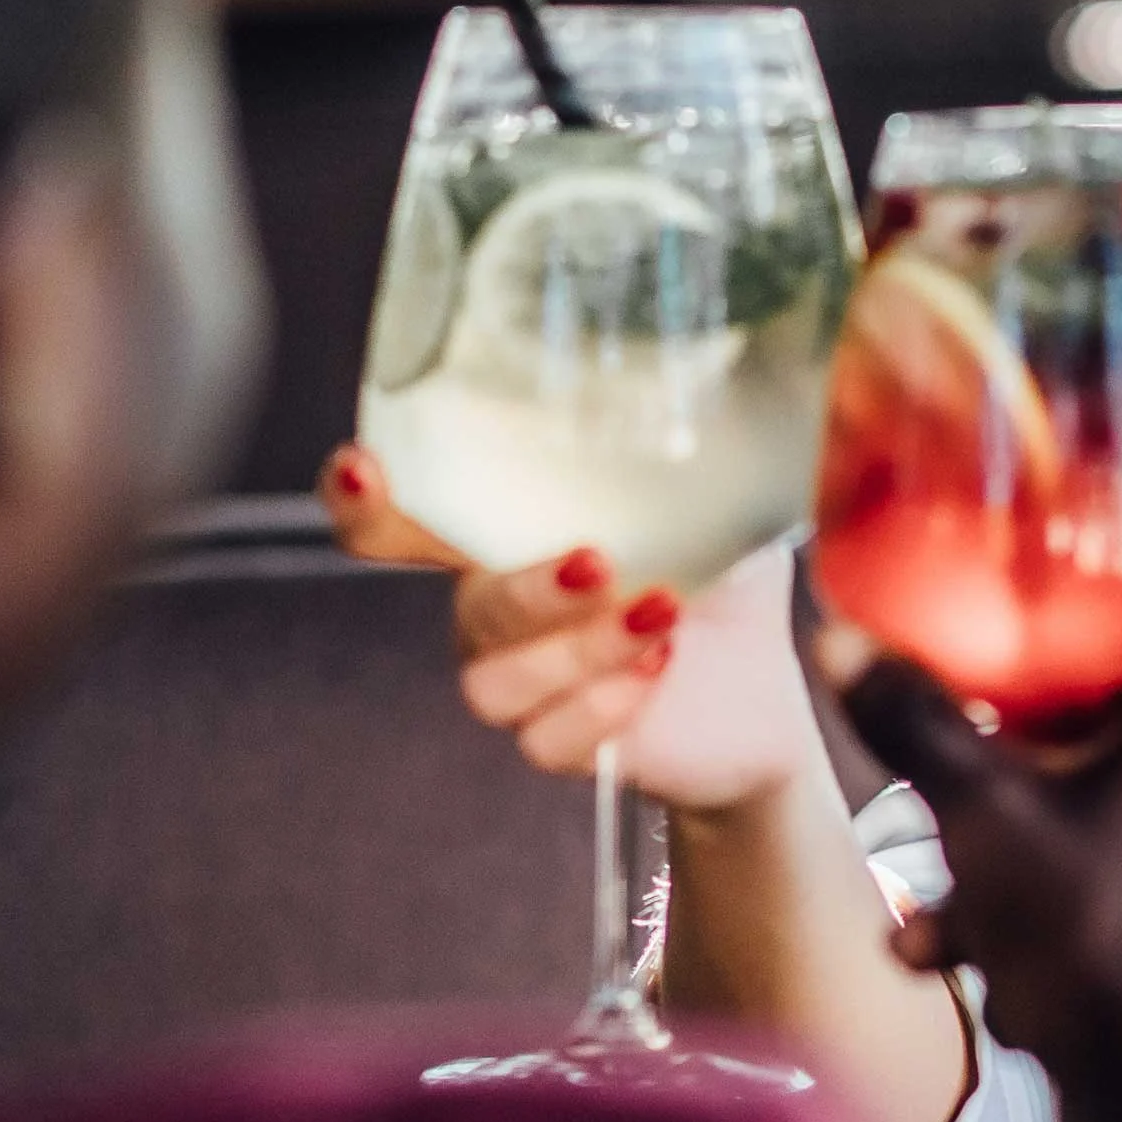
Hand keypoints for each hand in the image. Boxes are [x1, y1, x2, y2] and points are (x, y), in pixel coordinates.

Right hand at [319, 443, 826, 812]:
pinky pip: (543, 741)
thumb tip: (700, 378)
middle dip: (527, 590)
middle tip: (599, 562)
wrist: (762, 689)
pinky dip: (602, 708)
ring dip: (579, 649)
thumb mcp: (712, 494)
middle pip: (466, 606)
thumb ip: (677, 449)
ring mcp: (522, 680)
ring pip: (494, 681)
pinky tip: (657, 671)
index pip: (399, 519)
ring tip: (662, 615)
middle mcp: (497, 609)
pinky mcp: (560, 743)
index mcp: (509, 534)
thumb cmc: (723, 571)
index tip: (365, 469)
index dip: (359, 500)